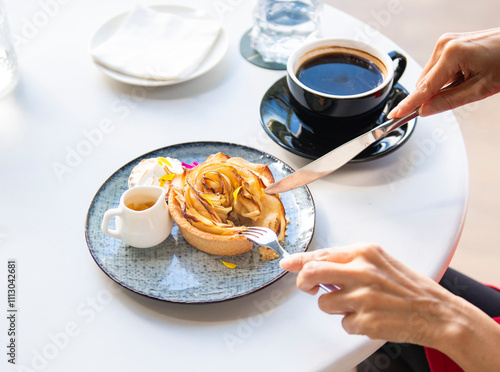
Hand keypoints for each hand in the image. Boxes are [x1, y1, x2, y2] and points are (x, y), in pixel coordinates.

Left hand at [280, 243, 460, 345]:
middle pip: (311, 273)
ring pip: (324, 303)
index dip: (298, 260)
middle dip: (304, 282)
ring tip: (359, 306)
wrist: (439, 313)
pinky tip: (371, 318)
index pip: (321, 253)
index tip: (286, 263)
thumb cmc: (408, 287)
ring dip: (336, 308)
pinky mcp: (366, 320)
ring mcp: (362, 296)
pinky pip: (343, 323)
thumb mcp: (380, 262)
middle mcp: (361, 271)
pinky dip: (353, 323)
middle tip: (309, 289)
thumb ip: (349, 261)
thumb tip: (315, 264)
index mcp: (364, 252)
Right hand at [388, 28, 499, 117]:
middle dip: (430, 96)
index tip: (394, 115)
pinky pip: (437, 68)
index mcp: (452, 54)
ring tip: (468, 83)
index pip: (424, 87)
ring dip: (440, 87)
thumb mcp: (481, 89)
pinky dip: (445, 78)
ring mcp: (446, 41)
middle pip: (424, 82)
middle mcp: (445, 44)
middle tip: (449, 102)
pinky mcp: (450, 43)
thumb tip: (425, 110)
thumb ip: (449, 101)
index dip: (409, 104)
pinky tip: (463, 76)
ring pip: (430, 76)